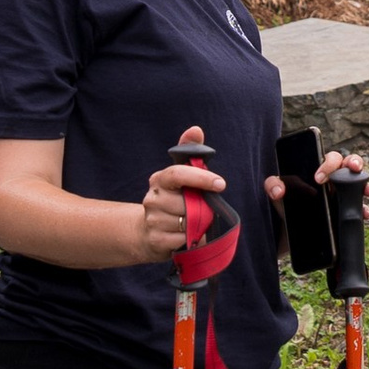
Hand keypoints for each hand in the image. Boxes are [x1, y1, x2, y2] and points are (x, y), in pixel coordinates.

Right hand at [137, 128, 225, 264]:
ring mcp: (152, 219)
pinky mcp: (155, 239)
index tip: (220, 183)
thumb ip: (190, 152)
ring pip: (187, 223)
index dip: (201, 178)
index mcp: (159, 179)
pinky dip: (191, 239)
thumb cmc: (173, 200)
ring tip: (194, 222)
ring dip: (198, 224)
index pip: (178, 174)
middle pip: (187, 203)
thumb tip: (195, 129)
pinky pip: (183, 239)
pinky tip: (186, 235)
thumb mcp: (181, 177)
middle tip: (204, 209)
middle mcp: (152, 198)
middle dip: (201, 207)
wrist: (148, 232)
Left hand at [261, 157, 368, 208]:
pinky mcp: (346, 210)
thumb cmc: (285, 202)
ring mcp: (342, 193)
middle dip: (354, 163)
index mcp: (318, 168)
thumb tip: (279, 190)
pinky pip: (360, 207)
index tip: (318, 178)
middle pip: (348, 163)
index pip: (328, 158)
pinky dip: (364, 209)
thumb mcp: (276, 192)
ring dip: (365, 184)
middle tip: (351, 170)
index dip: (327, 164)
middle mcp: (333, 177)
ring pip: (359, 182)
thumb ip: (272, 185)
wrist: (289, 227)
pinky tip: (364, 213)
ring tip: (366, 190)